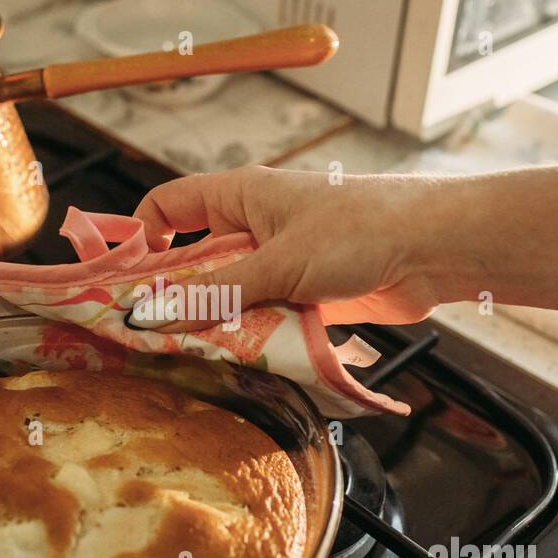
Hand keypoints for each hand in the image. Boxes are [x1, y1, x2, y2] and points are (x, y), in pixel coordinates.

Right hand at [133, 165, 441, 327]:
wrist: (434, 249)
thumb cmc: (359, 230)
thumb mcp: (276, 263)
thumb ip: (214, 293)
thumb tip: (150, 314)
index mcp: (240, 195)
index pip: (168, 206)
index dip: (140, 239)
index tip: (123, 283)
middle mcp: (255, 225)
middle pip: (194, 260)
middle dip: (174, 296)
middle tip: (149, 336)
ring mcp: (281, 262)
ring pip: (228, 295)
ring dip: (216, 323)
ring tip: (194, 356)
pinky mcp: (305, 295)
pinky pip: (262, 319)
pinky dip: (252, 338)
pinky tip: (241, 362)